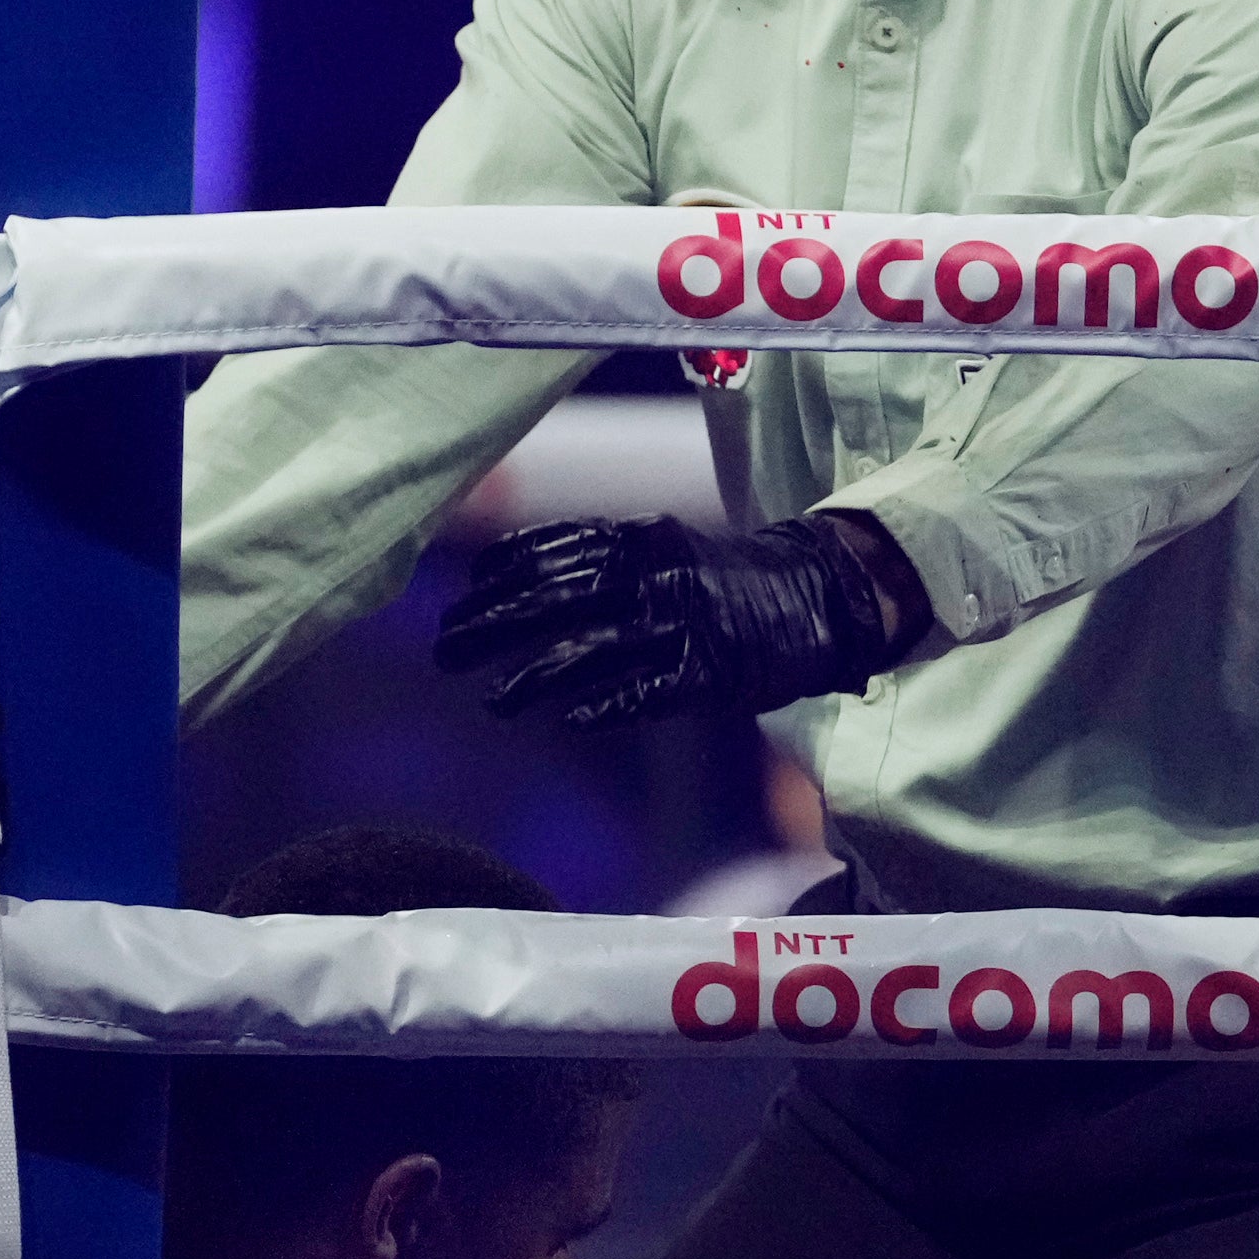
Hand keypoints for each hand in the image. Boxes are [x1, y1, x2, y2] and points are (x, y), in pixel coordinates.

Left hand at [437, 516, 914, 728]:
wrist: (814, 597)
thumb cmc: (719, 578)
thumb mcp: (658, 547)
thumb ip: (597, 557)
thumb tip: (510, 575)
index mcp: (639, 538)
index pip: (552, 550)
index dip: (500, 576)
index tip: (461, 597)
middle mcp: (654, 575)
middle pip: (556, 599)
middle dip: (493, 626)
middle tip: (445, 651)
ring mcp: (682, 624)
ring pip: (593, 651)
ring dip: (534, 678)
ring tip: (493, 702)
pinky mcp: (710, 672)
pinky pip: (649, 692)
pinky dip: (608, 704)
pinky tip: (571, 719)